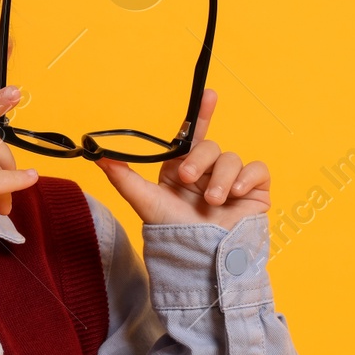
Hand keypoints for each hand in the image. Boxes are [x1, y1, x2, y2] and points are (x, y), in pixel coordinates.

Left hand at [93, 88, 269, 227]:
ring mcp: (231, 181)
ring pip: (232, 157)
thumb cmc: (172, 233)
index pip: (192, 136)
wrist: (200, 260)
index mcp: (182, 169)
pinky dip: (246, 177)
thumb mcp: (144, 201)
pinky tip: (235, 193)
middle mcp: (207, 172)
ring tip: (212, 201)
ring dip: (220, 177)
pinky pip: (257, 169)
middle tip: (187, 180)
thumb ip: (123, 176)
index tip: (209, 94)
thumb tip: (97, 154)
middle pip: (210, 146)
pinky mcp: (254, 191)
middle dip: (199, 160)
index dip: (202, 114)